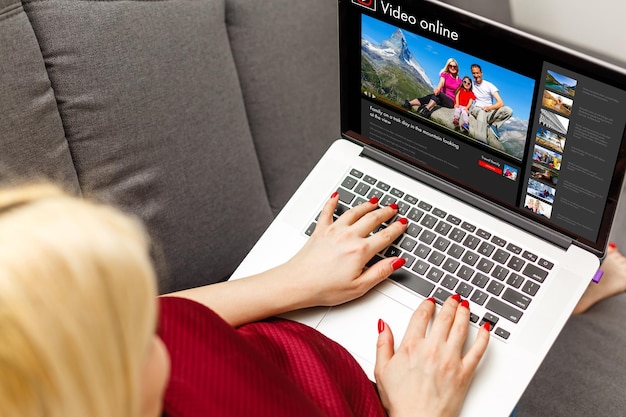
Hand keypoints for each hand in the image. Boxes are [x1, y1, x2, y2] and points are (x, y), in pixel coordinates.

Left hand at [284, 192, 407, 307]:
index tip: (403, 224)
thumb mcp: (359, 287)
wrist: (297, 283)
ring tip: (375, 201)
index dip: (397, 229)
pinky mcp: (320, 230)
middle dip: (385, 212)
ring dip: (366, 205)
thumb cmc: (324, 288)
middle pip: (372, 219)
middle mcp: (348, 236)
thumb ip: (380, 272)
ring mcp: (333, 231)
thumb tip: (397, 262)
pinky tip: (336, 196)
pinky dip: (332, 202)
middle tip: (393, 208)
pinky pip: (327, 211)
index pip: (385, 236)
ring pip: (354, 212)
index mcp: (360, 251)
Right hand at [375, 295, 489, 416]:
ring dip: (464, 313)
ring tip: (465, 305)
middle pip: (444, 318)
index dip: (427, 305)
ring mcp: (450, 360)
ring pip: (461, 328)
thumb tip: (383, 326)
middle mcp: (432, 349)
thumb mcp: (382, 370)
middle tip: (452, 298)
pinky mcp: (464, 373)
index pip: (421, 316)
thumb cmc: (401, 401)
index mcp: (411, 346)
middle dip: (449, 304)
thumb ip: (383, 344)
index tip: (430, 301)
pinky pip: (478, 350)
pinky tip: (485, 328)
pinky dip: (484, 336)